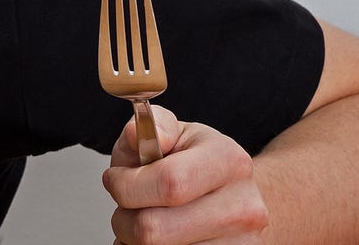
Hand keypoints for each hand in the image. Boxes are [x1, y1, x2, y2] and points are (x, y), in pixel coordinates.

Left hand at [102, 105, 268, 243]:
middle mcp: (241, 207)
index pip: (167, 184)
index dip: (126, 186)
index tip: (116, 179)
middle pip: (153, 230)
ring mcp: (239, 243)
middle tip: (129, 207)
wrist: (235, 198)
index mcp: (228, 161)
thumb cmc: (193, 165)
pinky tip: (162, 238)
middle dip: (124, 219)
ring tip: (148, 220)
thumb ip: (150, 126)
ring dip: (136, 241)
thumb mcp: (173, 134)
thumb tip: (136, 133)